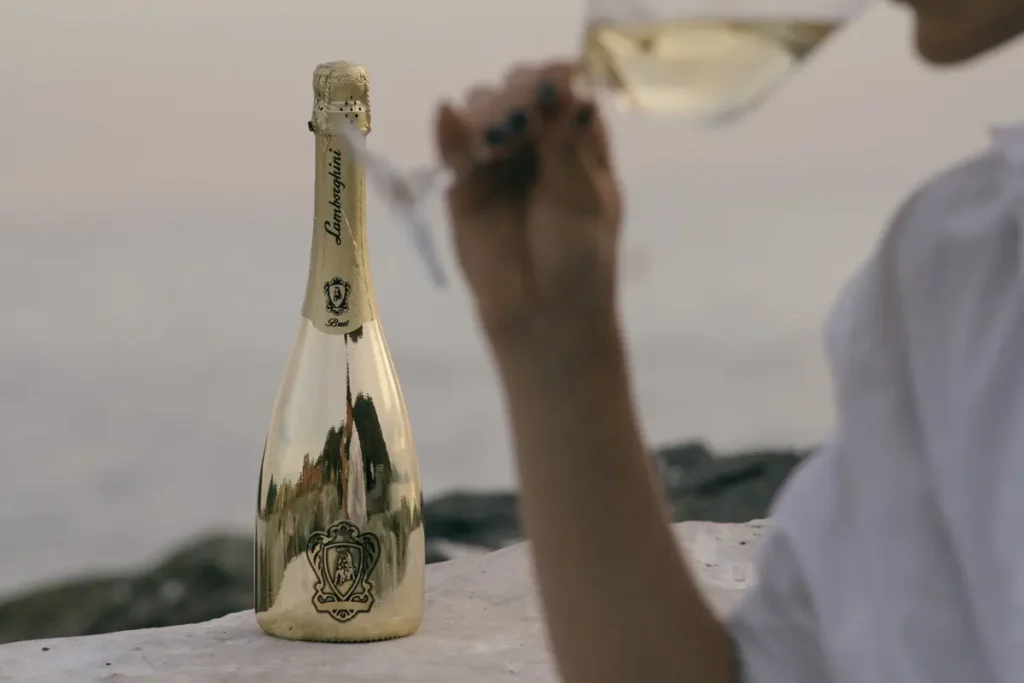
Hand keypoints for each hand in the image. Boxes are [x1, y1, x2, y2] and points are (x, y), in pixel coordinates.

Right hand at [435, 62, 622, 350]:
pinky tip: (450, 119)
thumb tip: (555, 84)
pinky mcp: (464, 186)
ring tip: (499, 143)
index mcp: (577, 141)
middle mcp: (537, 143)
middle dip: (519, 96)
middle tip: (522, 123)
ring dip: (490, 114)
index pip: (564, 90)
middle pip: (520, 92)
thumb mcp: (583, 197)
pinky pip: (453, 147)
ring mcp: (498, 162)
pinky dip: (450, 129)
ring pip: (484, 111)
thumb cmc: (578, 258)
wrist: (545, 317)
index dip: (554, 82)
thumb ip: (564, 142)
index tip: (550, 89)